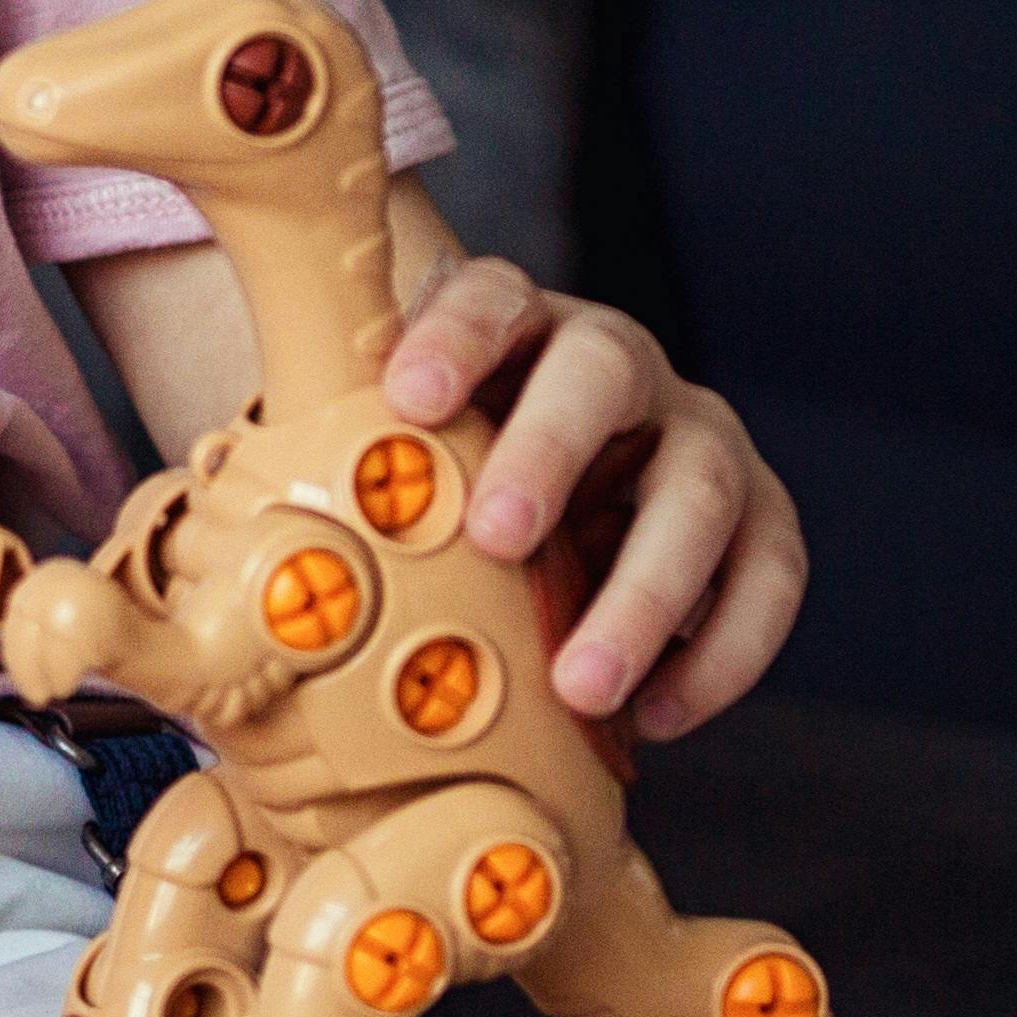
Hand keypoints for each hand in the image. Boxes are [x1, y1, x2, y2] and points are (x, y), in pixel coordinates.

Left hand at [376, 263, 804, 738]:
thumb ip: (343, 470)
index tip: (405, 401)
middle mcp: (617, 363)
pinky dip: (722, 651)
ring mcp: (695, 434)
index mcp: (517, 324)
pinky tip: (654, 717)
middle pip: (602, 375)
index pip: (489, 299)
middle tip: (496, 540)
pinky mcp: (758, 516)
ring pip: (703, 487)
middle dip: (550, 452)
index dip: (453, 340)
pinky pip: (768, 574)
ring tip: (580, 687)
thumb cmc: (444, 477)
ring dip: (646, 592)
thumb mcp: (395, 451)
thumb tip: (248, 577)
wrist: (539, 495)